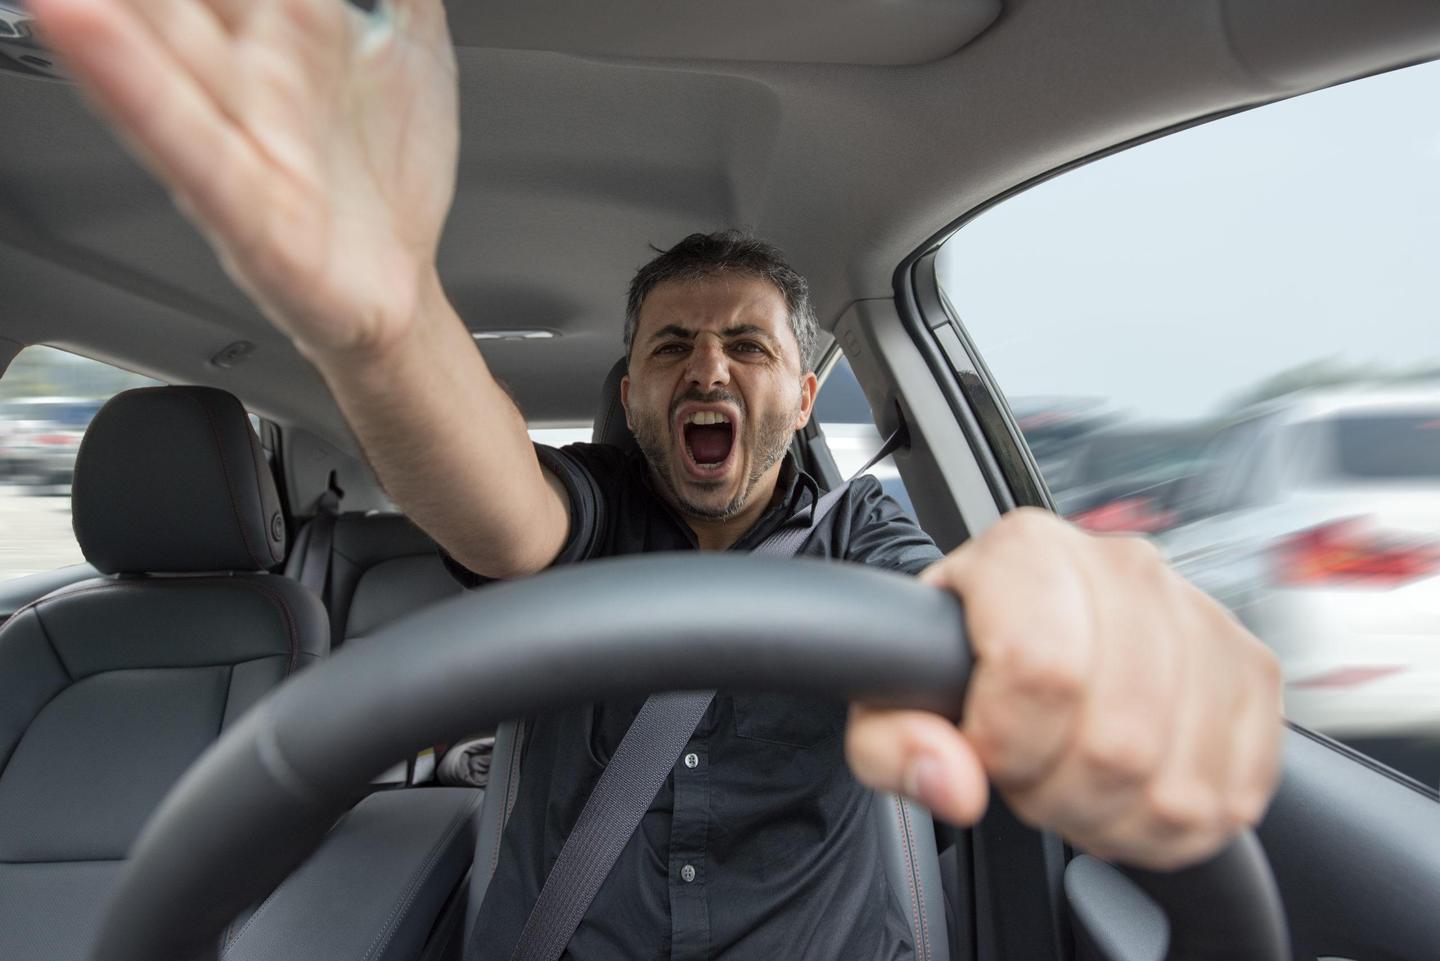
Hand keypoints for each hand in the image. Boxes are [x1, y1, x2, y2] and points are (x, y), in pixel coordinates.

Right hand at [28, 0, 458, 359]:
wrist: (393, 287)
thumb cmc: (380, 171)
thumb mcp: (411, 34)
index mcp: (281, 15)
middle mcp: (243, 62)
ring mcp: (236, 128)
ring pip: (154, 34)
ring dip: (107, 1)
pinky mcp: (241, 206)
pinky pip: (179, 136)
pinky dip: (129, 82)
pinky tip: (76, 20)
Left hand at [846, 508, 1283, 870]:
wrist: (1024, 629)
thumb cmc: (958, 660)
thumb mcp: (888, 698)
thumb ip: (892, 743)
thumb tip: (953, 782)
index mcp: (1027, 552)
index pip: (1041, 669)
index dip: (1007, 744)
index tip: (986, 751)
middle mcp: (1124, 569)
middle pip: (1118, 739)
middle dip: (1058, 794)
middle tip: (1027, 777)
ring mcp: (1201, 617)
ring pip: (1179, 780)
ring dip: (1114, 818)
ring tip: (1072, 785)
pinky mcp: (1252, 670)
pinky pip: (1235, 793)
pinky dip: (1174, 826)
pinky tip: (1127, 794)